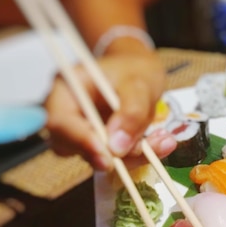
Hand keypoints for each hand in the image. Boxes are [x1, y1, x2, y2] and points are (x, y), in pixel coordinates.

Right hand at [45, 51, 175, 169]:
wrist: (140, 70)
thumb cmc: (134, 68)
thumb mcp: (139, 83)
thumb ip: (131, 111)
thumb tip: (116, 147)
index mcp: (67, 89)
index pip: (60, 121)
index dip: (81, 141)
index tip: (108, 156)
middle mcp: (67, 113)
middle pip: (73, 146)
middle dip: (111, 154)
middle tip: (145, 151)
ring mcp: (80, 131)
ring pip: (97, 157)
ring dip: (131, 156)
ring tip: (164, 141)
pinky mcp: (98, 144)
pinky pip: (113, 158)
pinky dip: (138, 155)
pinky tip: (163, 143)